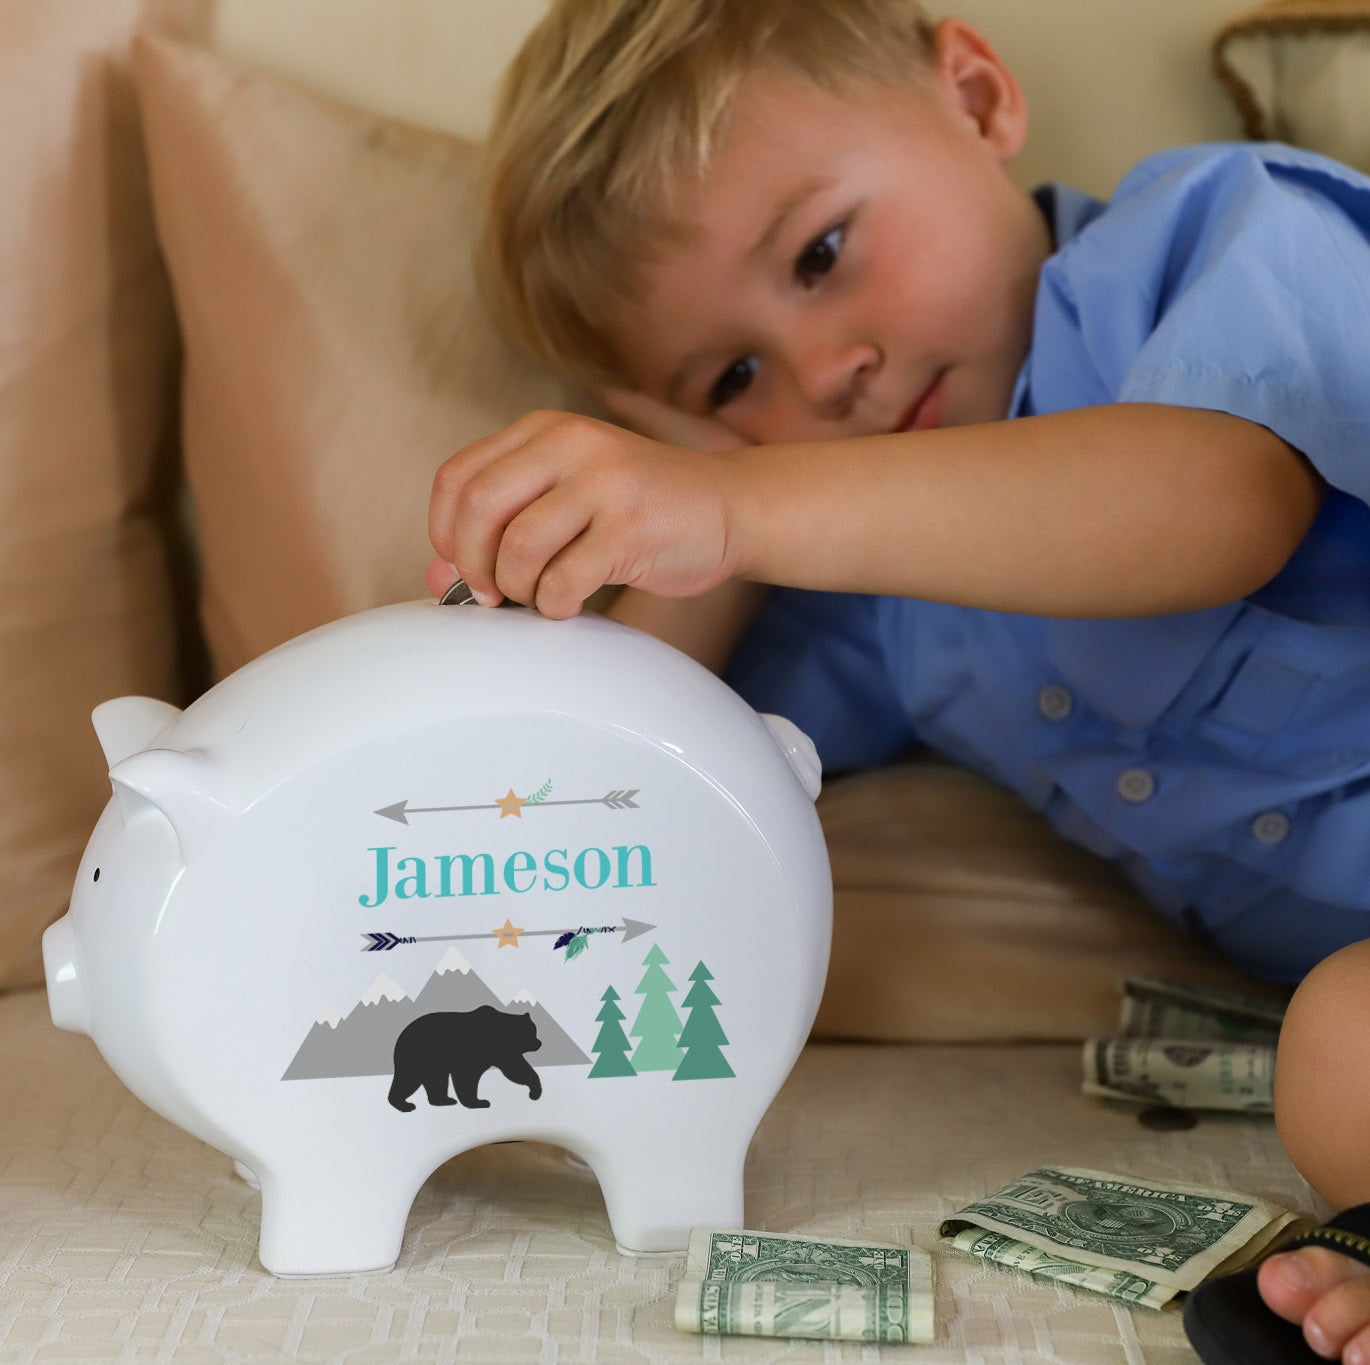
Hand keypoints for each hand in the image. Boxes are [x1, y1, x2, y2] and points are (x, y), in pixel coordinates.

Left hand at [428, 403, 747, 618]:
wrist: (728, 507)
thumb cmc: (642, 507)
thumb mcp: (568, 496)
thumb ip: (503, 525)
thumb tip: (436, 577)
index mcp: (546, 430)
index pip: (458, 477)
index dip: (445, 532)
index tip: (462, 565)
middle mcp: (571, 445)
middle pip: (479, 509)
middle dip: (475, 564)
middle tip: (493, 591)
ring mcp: (604, 484)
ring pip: (518, 549)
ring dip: (519, 589)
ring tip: (541, 594)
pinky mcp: (631, 529)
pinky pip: (563, 581)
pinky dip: (556, 604)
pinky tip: (571, 602)